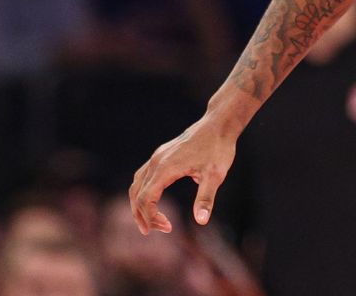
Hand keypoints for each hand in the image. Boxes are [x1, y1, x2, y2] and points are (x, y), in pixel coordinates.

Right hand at [129, 117, 237, 234]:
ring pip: (137, 184)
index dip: (151, 217)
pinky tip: (154, 200)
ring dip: (139, 203)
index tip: (167, 228)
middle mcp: (156, 161)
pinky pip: (144, 175)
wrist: (219, 124)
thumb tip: (202, 221)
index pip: (145, 199)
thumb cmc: (218, 148)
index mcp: (165, 168)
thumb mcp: (215, 175)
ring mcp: (157, 156)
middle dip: (141, 215)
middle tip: (152, 231)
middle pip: (136, 193)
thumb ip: (206, 198)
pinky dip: (143, 191)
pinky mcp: (162, 154)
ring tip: (148, 220)